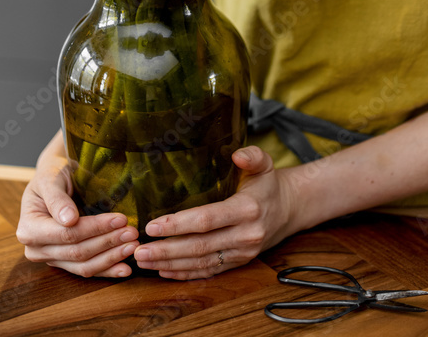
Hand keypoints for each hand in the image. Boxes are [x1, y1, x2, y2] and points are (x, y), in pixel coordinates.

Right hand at [16, 156, 138, 277]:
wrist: (54, 178)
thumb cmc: (52, 174)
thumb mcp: (51, 178)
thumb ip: (57, 199)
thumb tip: (68, 220)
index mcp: (29, 229)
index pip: (67, 234)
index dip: (95, 228)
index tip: (120, 219)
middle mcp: (36, 249)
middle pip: (77, 252)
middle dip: (108, 242)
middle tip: (133, 232)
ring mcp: (51, 258)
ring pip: (84, 266)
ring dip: (111, 258)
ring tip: (133, 246)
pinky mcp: (64, 263)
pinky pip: (86, 271)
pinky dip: (107, 270)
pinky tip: (125, 269)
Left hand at [132, 146, 295, 279]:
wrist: (289, 209)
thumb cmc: (268, 183)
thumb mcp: (264, 163)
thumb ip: (251, 155)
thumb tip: (237, 154)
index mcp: (247, 209)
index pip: (207, 220)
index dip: (179, 224)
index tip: (152, 226)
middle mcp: (245, 235)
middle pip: (200, 247)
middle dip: (167, 250)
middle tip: (138, 250)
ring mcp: (242, 253)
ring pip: (202, 263)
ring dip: (170, 264)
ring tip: (144, 261)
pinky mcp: (239, 262)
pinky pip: (210, 272)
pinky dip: (186, 274)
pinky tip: (164, 271)